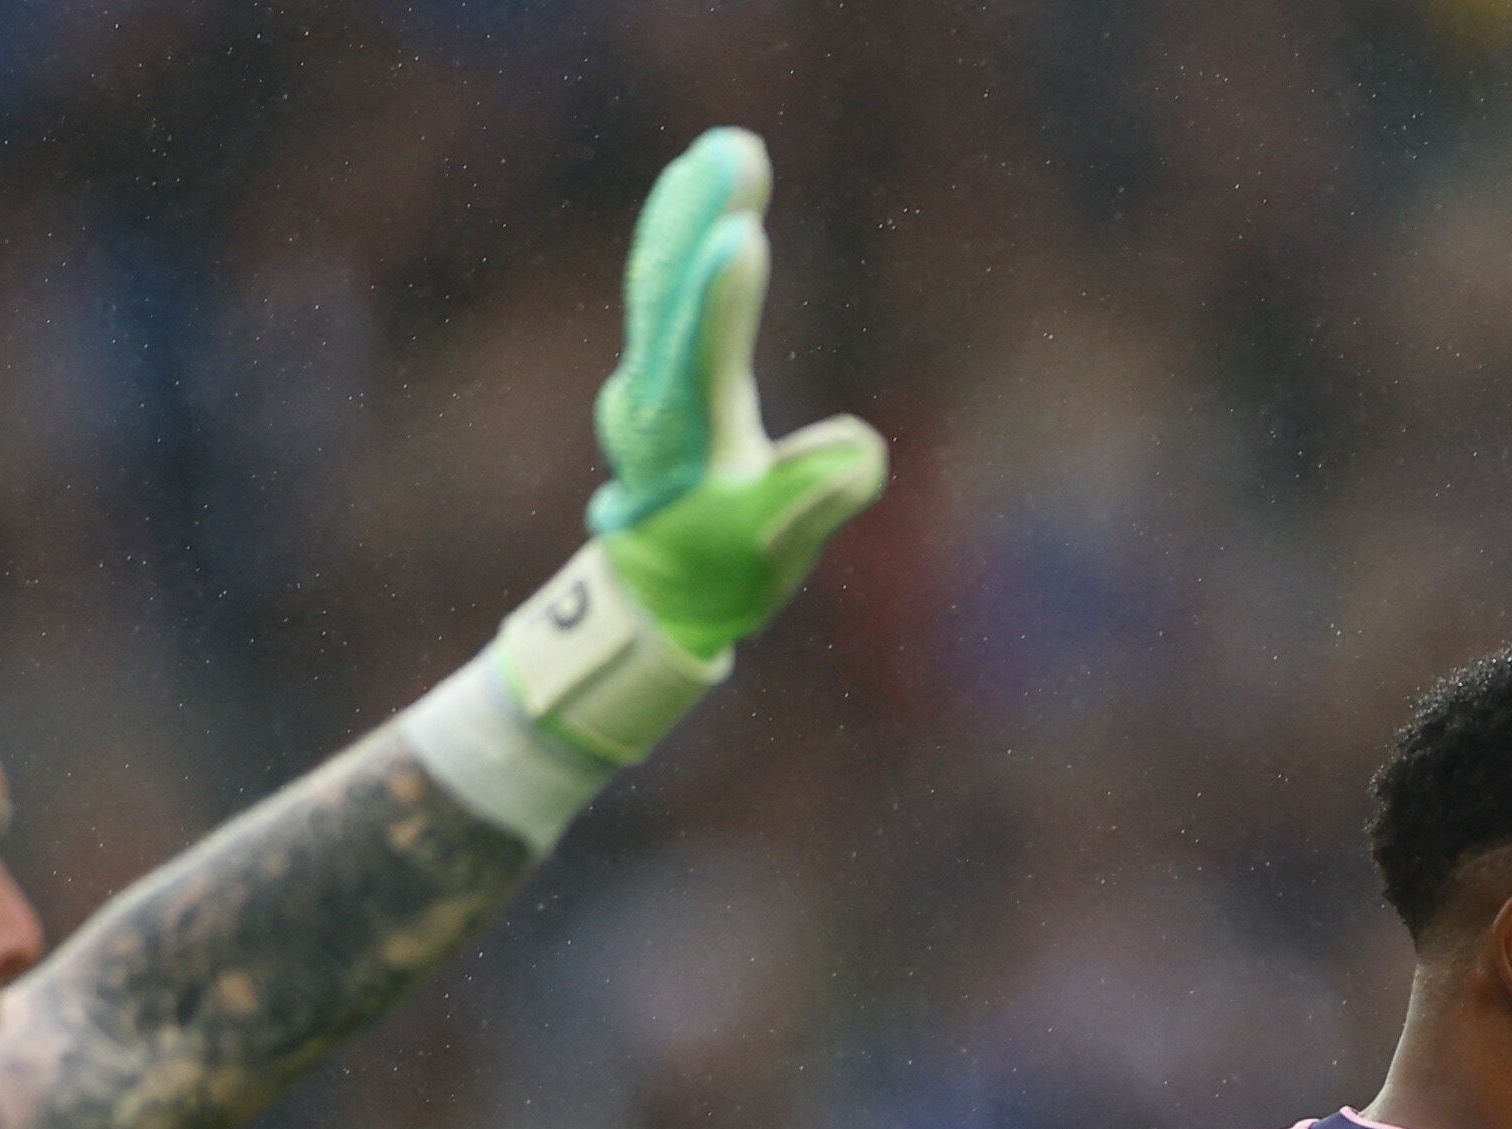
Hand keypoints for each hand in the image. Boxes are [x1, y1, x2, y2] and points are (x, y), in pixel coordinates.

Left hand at [589, 130, 889, 659]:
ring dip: (689, 211)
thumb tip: (864, 449)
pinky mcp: (656, 367)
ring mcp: (647, 380)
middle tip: (736, 151)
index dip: (718, 298)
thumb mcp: (775, 554)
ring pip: (658, 279)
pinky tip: (692, 187)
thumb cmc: (726, 574)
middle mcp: (653, 401)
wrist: (660, 593)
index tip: (737, 237)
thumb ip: (815, 499)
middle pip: (670, 295)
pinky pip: (659, 287)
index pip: (700, 359)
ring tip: (724, 152)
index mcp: (684, 445)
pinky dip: (676, 233)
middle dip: (702, 219)